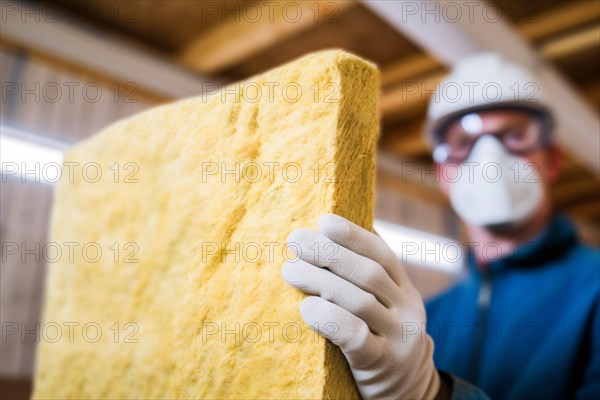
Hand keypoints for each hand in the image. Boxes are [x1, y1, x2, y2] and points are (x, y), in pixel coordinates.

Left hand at [282, 214, 439, 399]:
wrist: (406, 393)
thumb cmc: (380, 340)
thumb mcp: (384, 308)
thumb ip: (364, 281)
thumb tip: (325, 238)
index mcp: (406, 290)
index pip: (382, 254)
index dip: (353, 235)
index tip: (323, 221)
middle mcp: (408, 309)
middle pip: (368, 273)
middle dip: (329, 252)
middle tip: (295, 241)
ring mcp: (400, 338)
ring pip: (359, 300)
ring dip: (319, 280)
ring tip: (290, 270)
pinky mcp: (383, 364)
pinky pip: (354, 335)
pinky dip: (328, 317)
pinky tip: (306, 308)